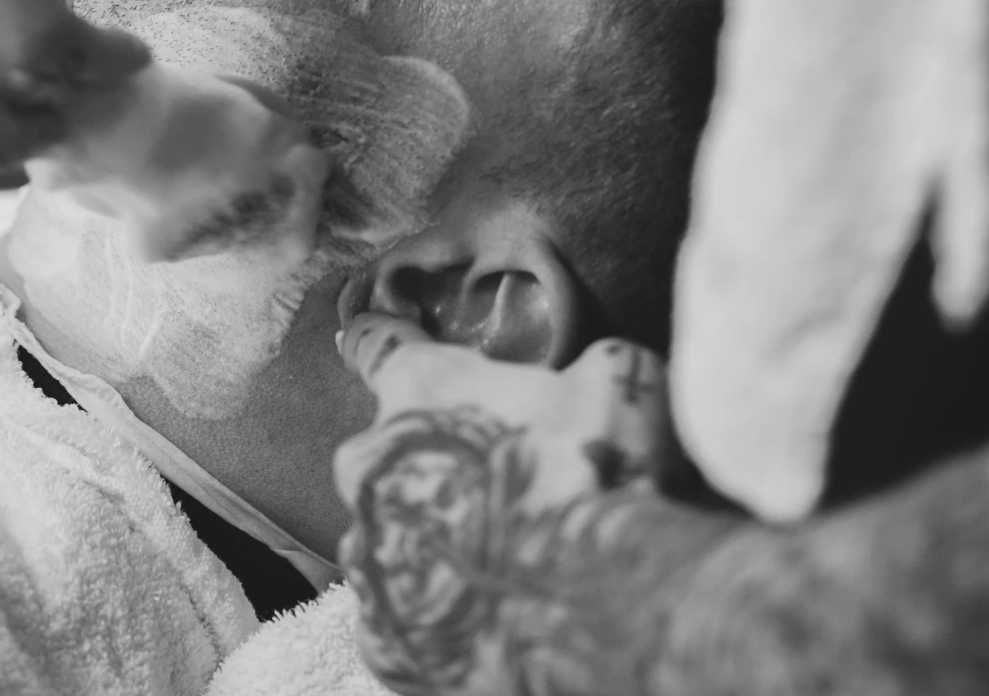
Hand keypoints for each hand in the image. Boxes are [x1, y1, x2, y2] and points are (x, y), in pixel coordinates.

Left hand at [333, 315, 680, 694]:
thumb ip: (587, 365)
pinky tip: (496, 618)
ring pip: (395, 540)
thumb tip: (595, 370)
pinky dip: (445, 617)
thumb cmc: (599, 474)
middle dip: (434, 464)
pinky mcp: (384, 644)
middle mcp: (370, 469)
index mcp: (417, 388)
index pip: (376, 345)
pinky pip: (407, 620)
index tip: (382, 343)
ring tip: (508, 562)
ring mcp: (370, 561)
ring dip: (439, 544)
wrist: (600, 614)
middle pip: (389, 453)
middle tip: (503, 487)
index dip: (387, 343)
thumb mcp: (618, 379)